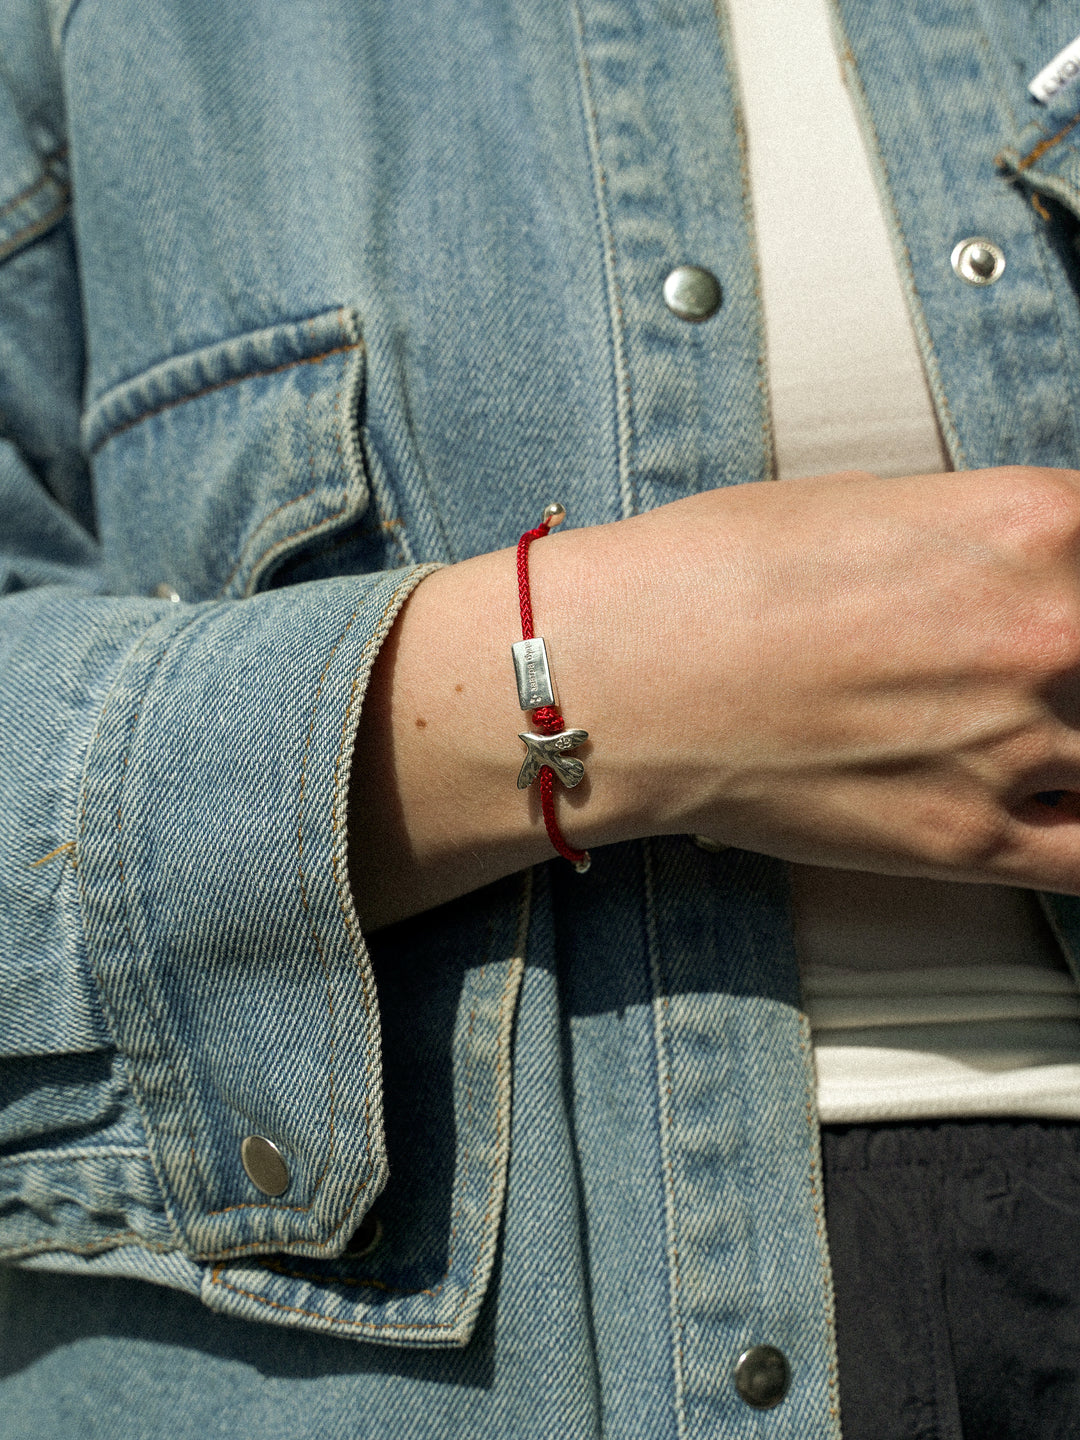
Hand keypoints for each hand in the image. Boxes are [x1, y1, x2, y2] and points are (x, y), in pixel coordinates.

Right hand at [351, 465, 1079, 928]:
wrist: (619, 676)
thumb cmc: (706, 577)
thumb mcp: (862, 504)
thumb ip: (976, 538)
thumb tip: (1015, 565)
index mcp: (1031, 523)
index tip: (1065, 599)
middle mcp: (1049, 631)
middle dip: (1076, 659)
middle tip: (1033, 668)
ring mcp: (1015, 745)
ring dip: (1079, 741)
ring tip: (1024, 730)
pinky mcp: (968, 841)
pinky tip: (1053, 805)